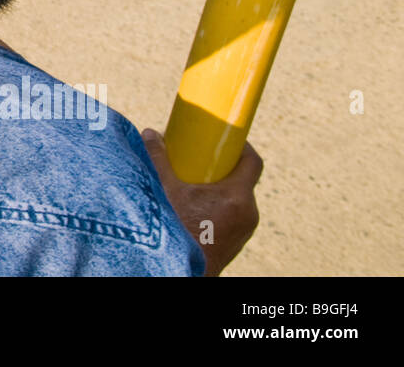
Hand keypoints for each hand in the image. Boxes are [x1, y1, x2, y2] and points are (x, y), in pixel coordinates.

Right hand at [142, 128, 262, 276]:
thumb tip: (151, 133)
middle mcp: (248, 213)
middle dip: (222, 166)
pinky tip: (195, 208)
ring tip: (193, 185)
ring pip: (236, 199)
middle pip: (242, 179)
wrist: (177, 270)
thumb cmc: (174, 230)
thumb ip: (157, 158)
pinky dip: (219, 206)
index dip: (241, 145)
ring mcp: (244, 230)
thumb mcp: (163, 189)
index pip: (252, 161)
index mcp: (236, 197)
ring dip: (219, 188)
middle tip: (199, 160)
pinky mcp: (236, 242)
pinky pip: (233, 215)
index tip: (225, 138)